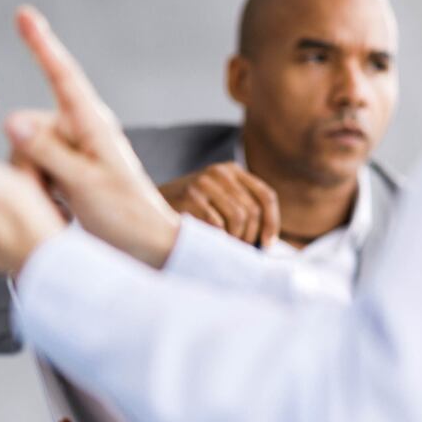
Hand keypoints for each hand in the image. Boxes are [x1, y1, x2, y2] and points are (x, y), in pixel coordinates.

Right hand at [4, 6, 181, 267]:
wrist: (147, 248)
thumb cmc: (125, 216)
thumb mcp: (85, 185)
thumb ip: (47, 152)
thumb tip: (11, 120)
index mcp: (93, 124)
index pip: (63, 76)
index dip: (41, 45)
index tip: (24, 14)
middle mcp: (81, 129)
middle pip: (28, 128)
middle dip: (29, 164)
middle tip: (57, 198)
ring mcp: (73, 149)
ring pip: (24, 152)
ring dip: (34, 183)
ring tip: (63, 208)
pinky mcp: (67, 168)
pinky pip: (32, 169)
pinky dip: (40, 190)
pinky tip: (62, 211)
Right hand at [159, 162, 279, 246]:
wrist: (148, 207)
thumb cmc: (188, 210)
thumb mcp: (217, 199)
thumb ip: (241, 208)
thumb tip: (268, 243)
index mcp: (231, 170)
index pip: (265, 196)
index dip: (272, 222)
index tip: (267, 244)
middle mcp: (220, 172)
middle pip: (252, 211)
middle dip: (250, 237)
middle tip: (240, 251)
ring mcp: (204, 182)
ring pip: (238, 219)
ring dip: (234, 239)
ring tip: (223, 247)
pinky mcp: (190, 196)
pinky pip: (218, 226)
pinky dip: (217, 239)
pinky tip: (207, 242)